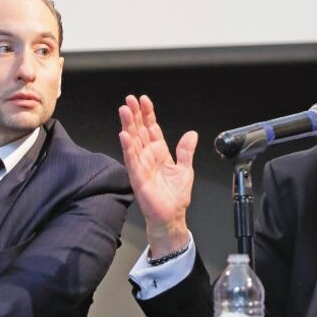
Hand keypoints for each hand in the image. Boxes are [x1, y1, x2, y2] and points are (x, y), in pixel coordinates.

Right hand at [118, 94, 197, 255]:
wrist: (171, 216)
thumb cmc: (175, 197)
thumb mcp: (185, 169)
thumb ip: (186, 151)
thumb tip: (191, 134)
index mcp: (159, 153)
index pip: (152, 128)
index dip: (148, 114)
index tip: (144, 100)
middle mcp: (148, 157)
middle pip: (139, 131)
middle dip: (135, 115)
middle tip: (129, 99)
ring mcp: (141, 165)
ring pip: (132, 141)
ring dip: (128, 126)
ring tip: (124, 111)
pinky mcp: (138, 177)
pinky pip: (131, 160)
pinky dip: (128, 147)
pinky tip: (124, 135)